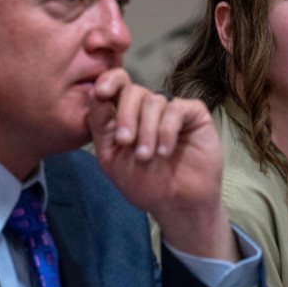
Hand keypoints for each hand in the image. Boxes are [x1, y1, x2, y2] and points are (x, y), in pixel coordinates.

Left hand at [86, 68, 238, 260]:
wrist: (177, 205)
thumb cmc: (144, 183)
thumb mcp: (111, 157)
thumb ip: (100, 125)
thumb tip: (92, 92)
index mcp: (126, 114)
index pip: (116, 85)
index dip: (108, 81)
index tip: (100, 92)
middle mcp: (148, 108)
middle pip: (133, 91)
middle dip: (126, 115)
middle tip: (125, 142)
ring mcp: (171, 109)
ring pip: (154, 101)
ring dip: (147, 131)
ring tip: (146, 157)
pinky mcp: (194, 114)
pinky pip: (177, 109)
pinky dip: (167, 131)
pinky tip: (164, 152)